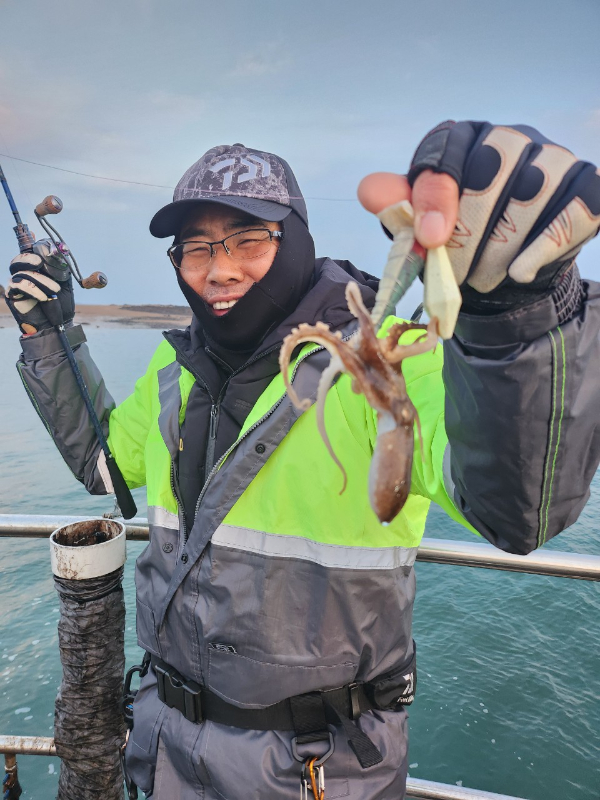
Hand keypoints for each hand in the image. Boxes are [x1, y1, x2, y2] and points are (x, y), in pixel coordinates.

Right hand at [6, 244, 74, 334]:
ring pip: (21, 271)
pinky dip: (33, 289)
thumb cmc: (61, 305)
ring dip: (41, 280)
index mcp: (39, 267)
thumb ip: (62, 268)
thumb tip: (59, 249)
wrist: (57, 326)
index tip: (52, 249)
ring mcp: (17, 283)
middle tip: (40, 262)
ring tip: (55, 291)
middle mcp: (26, 272)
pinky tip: (44, 297)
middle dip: (31, 257)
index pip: (32, 248)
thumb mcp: (65, 283)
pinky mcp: (12, 294)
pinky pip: (18, 285)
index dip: (39, 245)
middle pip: (21, 256)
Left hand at [359, 121, 599, 312]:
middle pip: (491, 169)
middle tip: (456, 271)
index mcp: (464, 140)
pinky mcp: (587, 186)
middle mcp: (512, 138)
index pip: (447, 151)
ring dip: (502, 246)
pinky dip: (543, 247)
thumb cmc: (460, 239)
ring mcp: (554, 158)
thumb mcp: (424, 226)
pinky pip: (572, 212)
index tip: (430, 240)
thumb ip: (400, 208)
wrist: (507, 267)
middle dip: (469, 231)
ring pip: (532, 192)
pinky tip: (520, 272)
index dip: (436, 196)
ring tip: (483, 279)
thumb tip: (370, 190)